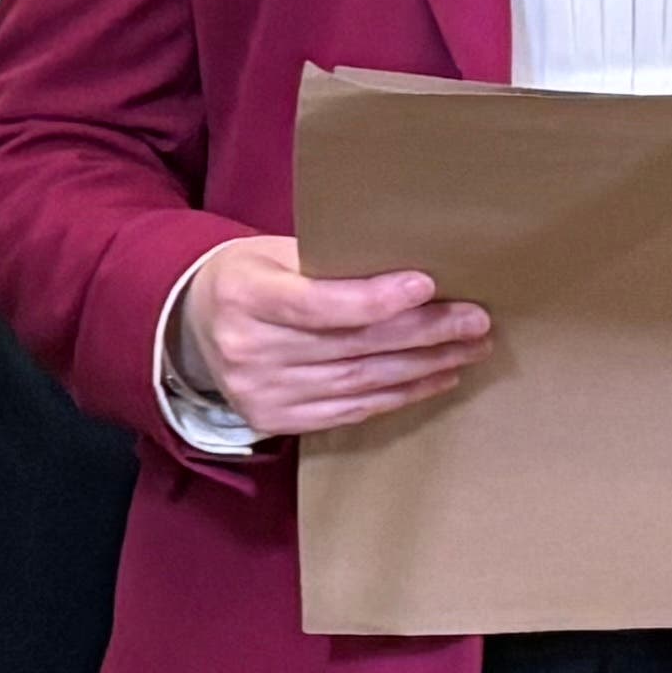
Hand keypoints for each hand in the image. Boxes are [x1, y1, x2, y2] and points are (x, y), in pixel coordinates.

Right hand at [173, 238, 490, 437]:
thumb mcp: (275, 252)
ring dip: (424, 367)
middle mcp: (248, 349)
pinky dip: (398, 395)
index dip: (377, 299)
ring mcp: (260, 392)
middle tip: (475, 321)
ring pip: (360, 381)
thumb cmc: (250, 276)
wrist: (195, 324)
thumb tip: (416, 274)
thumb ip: (331, 264)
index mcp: (244, 295)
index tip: (429, 286)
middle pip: (352, 345)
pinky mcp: (274, 420)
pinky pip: (351, 410)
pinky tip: (435, 378)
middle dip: (424, 333)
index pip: (320, 304)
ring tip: (469, 349)